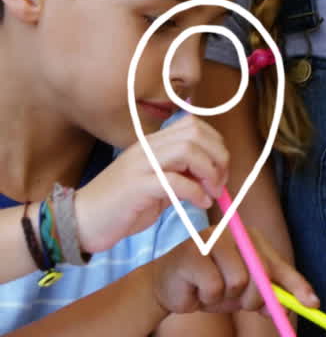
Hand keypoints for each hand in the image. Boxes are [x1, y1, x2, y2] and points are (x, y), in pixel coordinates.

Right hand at [76, 117, 229, 253]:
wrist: (82, 222)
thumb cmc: (122, 206)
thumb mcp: (158, 186)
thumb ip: (182, 175)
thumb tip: (214, 176)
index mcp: (151, 144)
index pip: (192, 125)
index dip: (215, 143)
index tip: (221, 168)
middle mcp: (146, 148)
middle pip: (195, 134)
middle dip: (218, 156)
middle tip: (221, 182)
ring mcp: (140, 165)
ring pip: (187, 151)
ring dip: (210, 172)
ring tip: (212, 193)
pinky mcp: (136, 186)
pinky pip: (175, 181)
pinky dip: (196, 192)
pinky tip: (200, 203)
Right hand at [150, 225, 317, 315]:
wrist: (168, 285)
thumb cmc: (211, 285)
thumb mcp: (244, 292)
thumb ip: (270, 296)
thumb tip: (299, 310)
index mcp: (252, 239)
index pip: (279, 265)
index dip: (297, 286)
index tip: (313, 305)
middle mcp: (235, 234)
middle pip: (261, 273)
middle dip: (254, 298)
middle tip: (238, 303)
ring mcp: (212, 240)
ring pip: (238, 282)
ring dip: (225, 298)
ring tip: (210, 292)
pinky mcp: (191, 253)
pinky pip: (213, 287)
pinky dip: (206, 298)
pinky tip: (195, 290)